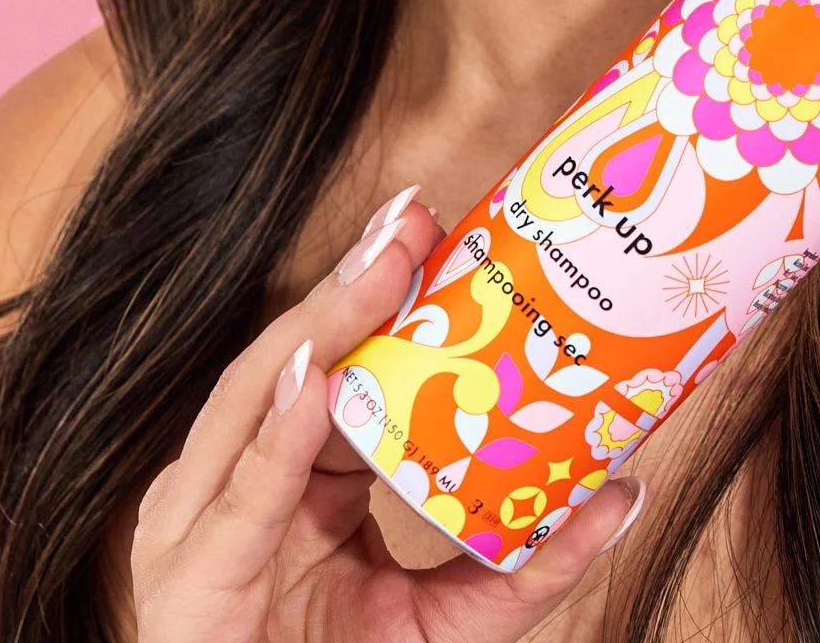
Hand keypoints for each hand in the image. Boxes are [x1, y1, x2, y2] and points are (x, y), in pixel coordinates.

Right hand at [132, 189, 644, 642]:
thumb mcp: (448, 620)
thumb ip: (527, 563)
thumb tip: (628, 488)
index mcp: (287, 472)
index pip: (332, 359)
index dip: (378, 288)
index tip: (436, 222)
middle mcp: (235, 479)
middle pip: (296, 356)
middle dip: (356, 281)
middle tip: (416, 215)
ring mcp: (199, 522)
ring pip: (260, 395)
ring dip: (325, 323)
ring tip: (382, 265)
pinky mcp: (191, 579)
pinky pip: (243, 494)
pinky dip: (278, 432)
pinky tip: (315, 376)